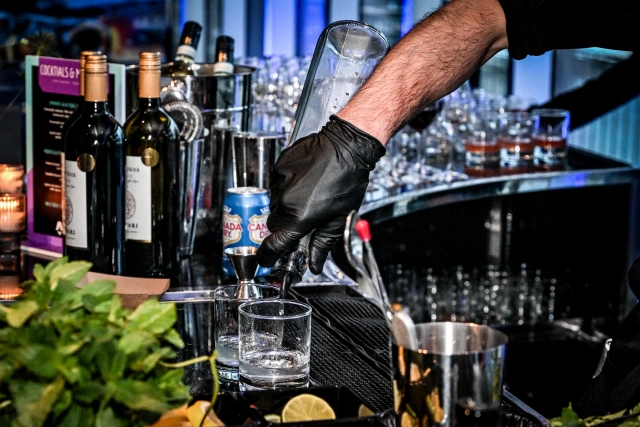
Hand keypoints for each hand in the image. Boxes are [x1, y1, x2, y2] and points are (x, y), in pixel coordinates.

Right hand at [257, 115, 384, 273]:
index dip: (268, 257)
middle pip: (273, 226)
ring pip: (274, 205)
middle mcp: (285, 201)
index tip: (268, 260)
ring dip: (286, 207)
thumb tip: (314, 264)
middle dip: (284, 229)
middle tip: (302, 224)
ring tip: (308, 198)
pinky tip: (304, 182)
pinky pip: (276, 186)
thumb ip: (322, 244)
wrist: (347, 145)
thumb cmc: (349, 179)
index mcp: (300, 218)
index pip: (273, 246)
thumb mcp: (340, 219)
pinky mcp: (279, 167)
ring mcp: (279, 183)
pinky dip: (286, 189)